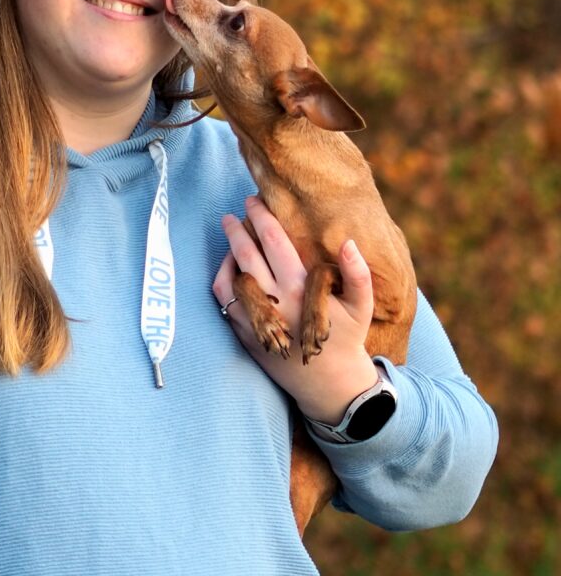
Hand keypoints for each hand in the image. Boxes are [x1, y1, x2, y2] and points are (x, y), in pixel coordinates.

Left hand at [213, 196, 378, 422]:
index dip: (263, 218)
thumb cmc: (347, 338)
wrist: (329, 385)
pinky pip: (226, 300)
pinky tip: (229, 263)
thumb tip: (347, 241)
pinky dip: (223, 277)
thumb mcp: (362, 306)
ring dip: (228, 249)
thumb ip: (357, 273)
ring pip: (233, 275)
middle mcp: (276, 301)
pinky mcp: (247, 334)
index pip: (276, 243)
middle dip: (240, 228)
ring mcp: (258, 318)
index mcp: (301, 289)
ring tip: (229, 229)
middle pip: (248, 254)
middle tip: (235, 210)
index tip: (255, 199)